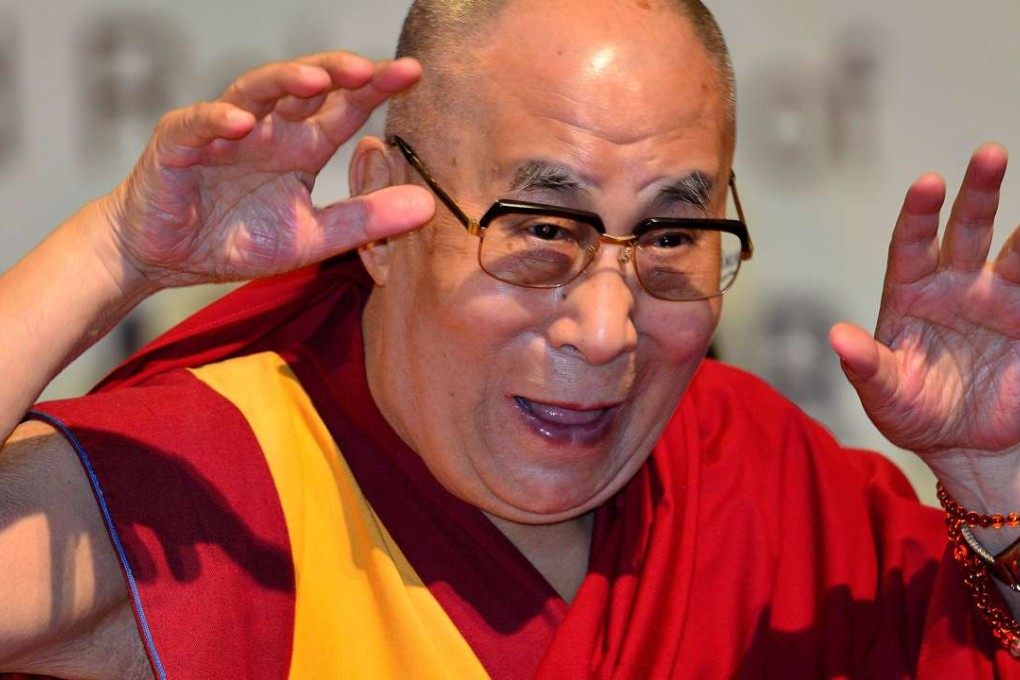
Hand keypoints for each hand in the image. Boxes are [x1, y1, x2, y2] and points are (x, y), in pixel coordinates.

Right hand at [97, 51, 433, 290]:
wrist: (164, 259)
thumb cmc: (235, 240)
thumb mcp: (312, 239)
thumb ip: (366, 220)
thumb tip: (428, 206)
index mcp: (301, 148)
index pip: (345, 110)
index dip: (376, 89)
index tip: (413, 74)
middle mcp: (268, 130)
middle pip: (305, 87)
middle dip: (337, 71)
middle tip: (370, 68)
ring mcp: (222, 132)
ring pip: (256, 91)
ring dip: (285, 80)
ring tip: (317, 78)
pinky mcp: (178, 144)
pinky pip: (198, 124)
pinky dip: (218, 120)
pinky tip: (242, 123)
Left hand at [830, 144, 1019, 475]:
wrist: (966, 446)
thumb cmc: (914, 413)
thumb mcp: (884, 394)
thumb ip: (866, 366)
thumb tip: (837, 337)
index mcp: (911, 295)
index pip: (912, 246)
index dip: (918, 215)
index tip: (927, 183)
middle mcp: (956, 286)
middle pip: (968, 230)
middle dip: (979, 193)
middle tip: (990, 153)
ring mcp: (998, 300)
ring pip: (1016, 255)